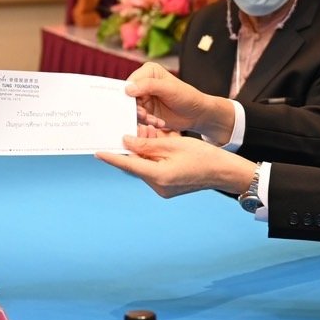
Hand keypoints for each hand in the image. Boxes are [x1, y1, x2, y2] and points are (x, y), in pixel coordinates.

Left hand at [97, 133, 257, 199]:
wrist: (223, 172)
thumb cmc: (202, 156)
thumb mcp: (172, 144)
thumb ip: (147, 143)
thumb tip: (126, 141)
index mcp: (159, 176)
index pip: (128, 164)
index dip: (112, 157)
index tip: (97, 152)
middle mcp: (158, 186)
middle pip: (136, 164)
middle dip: (133, 147)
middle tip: (133, 129)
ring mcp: (163, 190)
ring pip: (144, 166)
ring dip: (144, 151)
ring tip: (151, 132)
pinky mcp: (167, 188)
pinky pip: (153, 171)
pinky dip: (153, 158)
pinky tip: (158, 144)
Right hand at [124, 63, 233, 141]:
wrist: (197, 114)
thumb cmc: (187, 97)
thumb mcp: (169, 89)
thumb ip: (149, 86)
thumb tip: (128, 89)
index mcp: (148, 71)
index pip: (130, 82)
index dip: (129, 94)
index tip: (135, 104)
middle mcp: (143, 84)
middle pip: (128, 97)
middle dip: (136, 108)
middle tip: (145, 115)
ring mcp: (144, 98)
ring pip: (132, 109)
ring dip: (143, 117)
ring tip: (155, 121)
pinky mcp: (146, 111)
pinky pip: (139, 118)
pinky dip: (147, 123)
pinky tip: (159, 123)